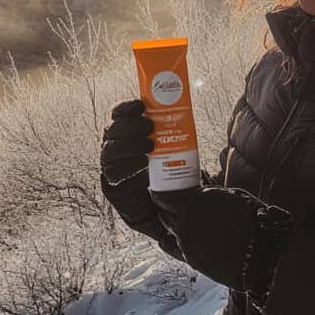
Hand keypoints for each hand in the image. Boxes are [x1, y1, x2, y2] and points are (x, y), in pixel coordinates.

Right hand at [100, 99, 180, 257]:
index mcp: (127, 134)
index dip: (125, 108)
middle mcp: (116, 148)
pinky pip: (112, 175)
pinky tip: (142, 165)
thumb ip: (180, 131)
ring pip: (110, 151)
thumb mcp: (179, 148)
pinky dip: (126, 168)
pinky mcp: (115, 188)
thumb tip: (205, 114)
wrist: (173, 210)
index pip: (117, 115)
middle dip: (129, 126)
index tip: (140, 105)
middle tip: (149, 126)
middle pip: (112, 131)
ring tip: (149, 146)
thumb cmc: (176, 173)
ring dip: (128, 145)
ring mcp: (113, 168)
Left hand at [150, 185, 293, 300]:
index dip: (159, 193)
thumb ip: (209, 193)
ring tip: (188, 223)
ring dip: (176, 226)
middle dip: (166, 210)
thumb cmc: (252, 218)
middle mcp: (185, 222)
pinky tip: (193, 239)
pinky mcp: (192, 260)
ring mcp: (187, 243)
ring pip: (172, 232)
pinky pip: (180, 248)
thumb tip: (200, 188)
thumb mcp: (231, 195)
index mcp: (194, 202)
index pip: (163, 197)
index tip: (158, 190)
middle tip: (171, 206)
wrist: (261, 253)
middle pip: (164, 215)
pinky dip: (183, 242)